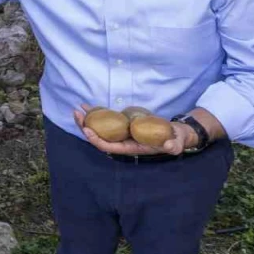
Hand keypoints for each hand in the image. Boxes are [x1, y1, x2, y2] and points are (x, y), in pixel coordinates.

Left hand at [72, 104, 193, 156]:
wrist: (175, 134)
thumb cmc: (174, 140)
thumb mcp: (176, 143)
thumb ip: (174, 146)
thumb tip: (170, 146)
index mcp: (131, 148)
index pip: (110, 147)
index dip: (97, 140)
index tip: (87, 130)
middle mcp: (123, 142)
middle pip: (100, 137)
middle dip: (86, 127)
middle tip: (76, 115)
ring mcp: (122, 133)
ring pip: (101, 128)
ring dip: (88, 119)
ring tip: (77, 109)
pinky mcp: (124, 124)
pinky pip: (108, 119)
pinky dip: (98, 113)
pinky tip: (88, 106)